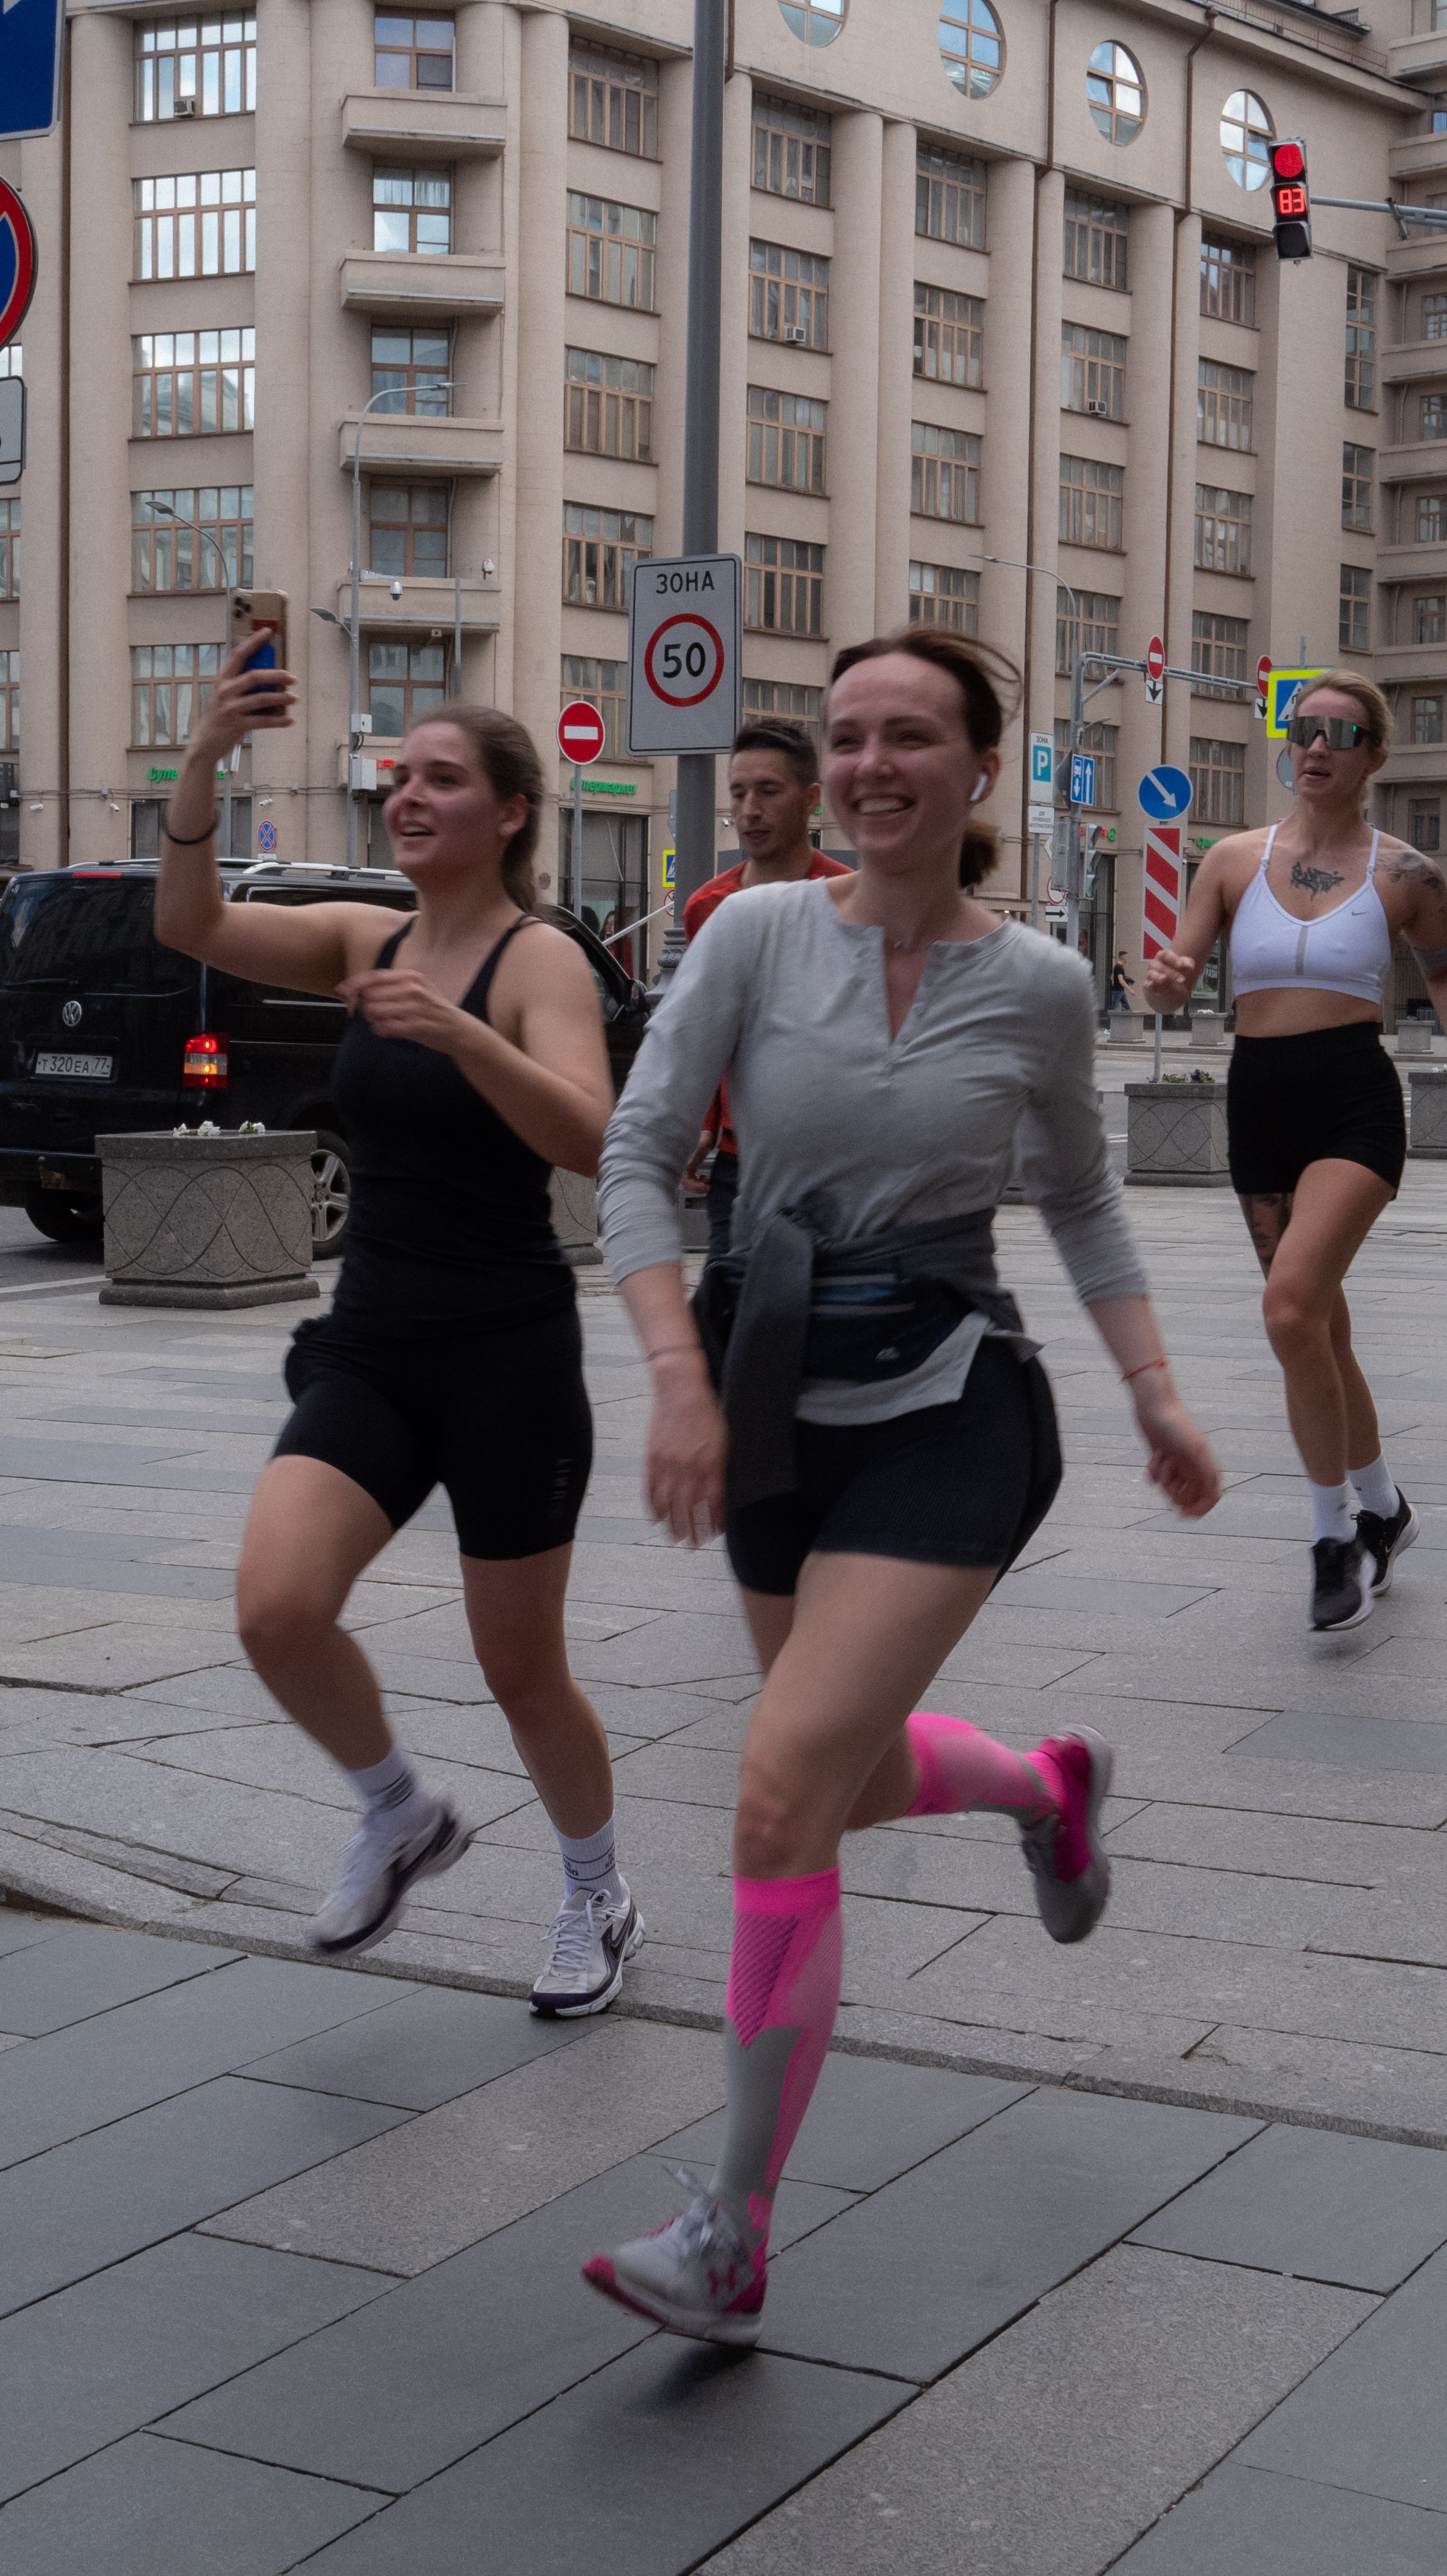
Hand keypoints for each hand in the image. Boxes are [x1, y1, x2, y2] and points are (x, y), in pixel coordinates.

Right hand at [188, 630, 295, 763]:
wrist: (204, 743)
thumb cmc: (218, 717)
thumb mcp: (224, 695)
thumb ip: (240, 684)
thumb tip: (268, 674)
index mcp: (222, 680)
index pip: (238, 654)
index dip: (253, 642)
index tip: (268, 632)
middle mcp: (225, 691)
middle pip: (254, 676)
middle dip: (276, 675)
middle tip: (292, 678)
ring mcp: (231, 708)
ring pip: (261, 699)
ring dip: (281, 698)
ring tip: (294, 698)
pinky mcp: (237, 725)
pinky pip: (263, 721)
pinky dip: (278, 721)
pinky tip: (289, 720)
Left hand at [337, 966, 468, 1056]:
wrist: (459, 1030)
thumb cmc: (433, 1008)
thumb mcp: (418, 987)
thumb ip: (392, 985)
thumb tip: (361, 988)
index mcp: (412, 977)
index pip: (375, 976)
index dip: (355, 983)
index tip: (343, 988)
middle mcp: (413, 990)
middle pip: (372, 995)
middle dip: (365, 1005)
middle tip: (371, 1012)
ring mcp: (416, 1009)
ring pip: (376, 1012)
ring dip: (372, 1018)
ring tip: (380, 1021)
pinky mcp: (417, 1027)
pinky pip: (386, 1028)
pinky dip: (381, 1029)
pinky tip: (384, 1030)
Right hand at [643, 1353, 727, 1543]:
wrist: (681, 1389)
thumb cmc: (708, 1413)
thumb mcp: (723, 1440)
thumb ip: (720, 1468)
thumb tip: (719, 1494)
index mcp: (712, 1464)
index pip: (712, 1503)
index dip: (712, 1521)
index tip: (713, 1534)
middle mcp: (689, 1467)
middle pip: (690, 1508)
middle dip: (692, 1530)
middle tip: (693, 1544)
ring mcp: (668, 1463)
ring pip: (669, 1503)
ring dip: (673, 1524)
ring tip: (675, 1538)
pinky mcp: (652, 1457)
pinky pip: (651, 1489)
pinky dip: (653, 1506)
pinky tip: (656, 1519)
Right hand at [681, 1125, 717, 1199]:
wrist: (709, 1132)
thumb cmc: (705, 1137)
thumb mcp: (702, 1147)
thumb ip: (696, 1156)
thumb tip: (689, 1169)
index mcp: (688, 1163)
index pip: (686, 1181)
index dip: (695, 1187)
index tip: (706, 1187)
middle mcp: (688, 1166)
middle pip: (687, 1184)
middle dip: (697, 1188)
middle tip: (708, 1187)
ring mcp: (691, 1167)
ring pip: (690, 1182)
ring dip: (698, 1185)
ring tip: (707, 1181)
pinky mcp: (695, 1166)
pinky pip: (694, 1178)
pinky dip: (699, 1181)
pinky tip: (706, 1178)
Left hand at [1133, 1382, 1219, 1519]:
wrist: (1154, 1406)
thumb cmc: (1175, 1426)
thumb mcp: (1194, 1450)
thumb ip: (1207, 1473)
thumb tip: (1216, 1496)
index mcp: (1207, 1466)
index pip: (1211, 1498)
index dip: (1199, 1510)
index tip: (1183, 1514)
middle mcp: (1194, 1467)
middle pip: (1187, 1497)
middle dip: (1175, 1492)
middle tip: (1170, 1473)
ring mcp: (1177, 1463)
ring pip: (1170, 1489)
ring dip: (1163, 1477)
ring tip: (1163, 1456)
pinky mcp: (1162, 1459)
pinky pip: (1156, 1479)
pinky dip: (1153, 1471)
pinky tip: (1155, 1456)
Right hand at [1142, 948, 1195, 1011]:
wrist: (1170, 990)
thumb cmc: (1177, 973)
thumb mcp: (1185, 968)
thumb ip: (1188, 964)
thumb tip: (1190, 966)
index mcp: (1164, 957)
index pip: (1165, 954)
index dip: (1173, 959)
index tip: (1180, 965)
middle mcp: (1155, 964)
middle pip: (1160, 966)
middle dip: (1172, 973)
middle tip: (1182, 980)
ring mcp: (1151, 974)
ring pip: (1152, 974)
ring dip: (1159, 976)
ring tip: (1164, 978)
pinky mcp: (1148, 985)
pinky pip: (1147, 984)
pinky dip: (1150, 984)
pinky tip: (1152, 984)